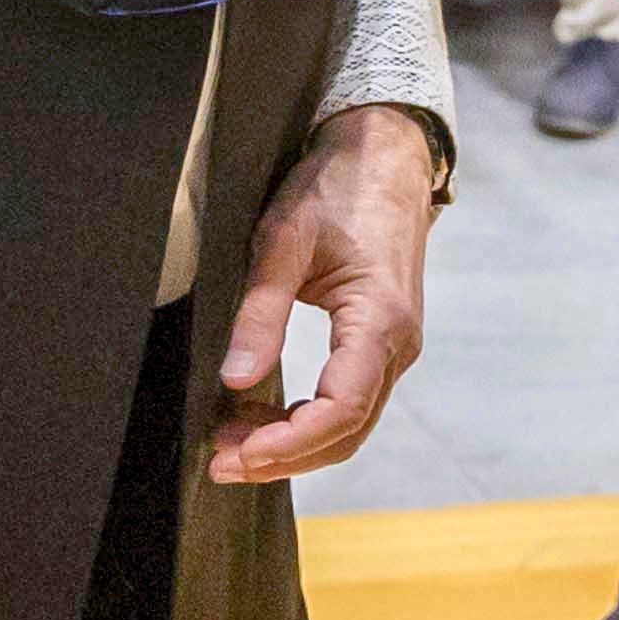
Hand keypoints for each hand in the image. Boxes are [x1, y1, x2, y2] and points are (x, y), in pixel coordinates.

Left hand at [208, 105, 441, 484]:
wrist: (384, 157)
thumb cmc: (337, 189)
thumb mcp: (283, 242)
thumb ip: (260, 313)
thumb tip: (234, 379)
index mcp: (380, 320)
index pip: (341, 409)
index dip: (289, 444)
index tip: (238, 454)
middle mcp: (398, 344)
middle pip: (347, 430)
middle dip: (285, 456)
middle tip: (220, 462)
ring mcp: (394, 346)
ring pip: (349, 423)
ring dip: (293, 443)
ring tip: (230, 441)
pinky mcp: (380, 342)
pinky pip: (348, 399)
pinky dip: (305, 419)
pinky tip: (259, 413)